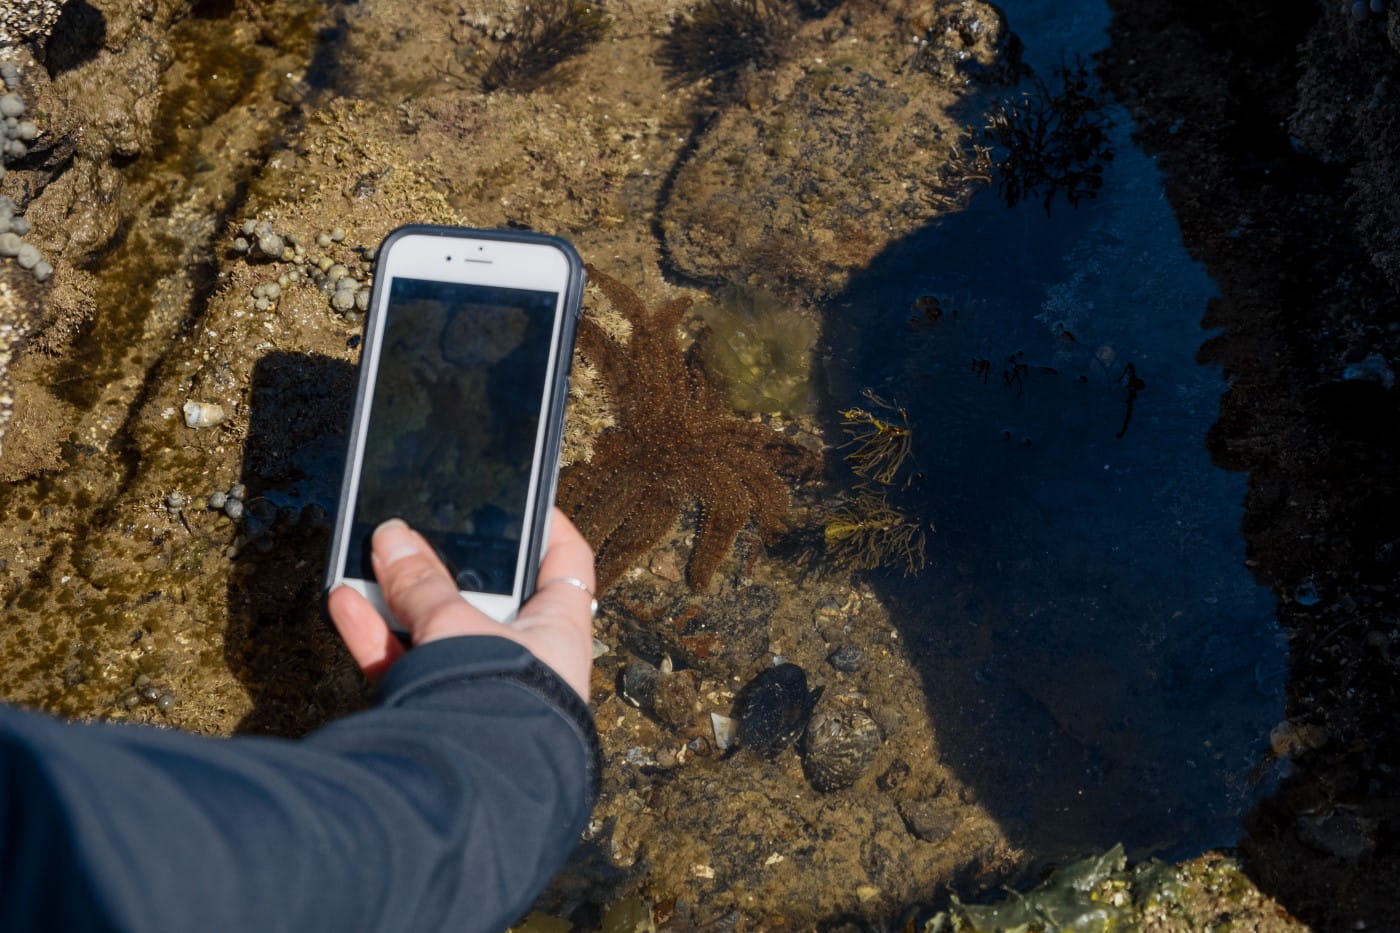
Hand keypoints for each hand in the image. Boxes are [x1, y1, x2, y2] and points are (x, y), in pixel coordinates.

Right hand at [327, 508, 595, 699]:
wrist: (466, 793)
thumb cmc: (491, 701)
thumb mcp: (457, 624)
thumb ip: (422, 583)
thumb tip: (392, 536)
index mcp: (559, 628)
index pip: (565, 561)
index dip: (546, 528)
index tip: (520, 500)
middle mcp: (527, 658)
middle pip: (490, 594)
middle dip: (448, 566)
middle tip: (420, 528)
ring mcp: (481, 687)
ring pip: (439, 630)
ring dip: (401, 598)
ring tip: (367, 558)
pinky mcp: (440, 715)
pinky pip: (409, 666)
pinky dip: (378, 637)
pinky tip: (344, 601)